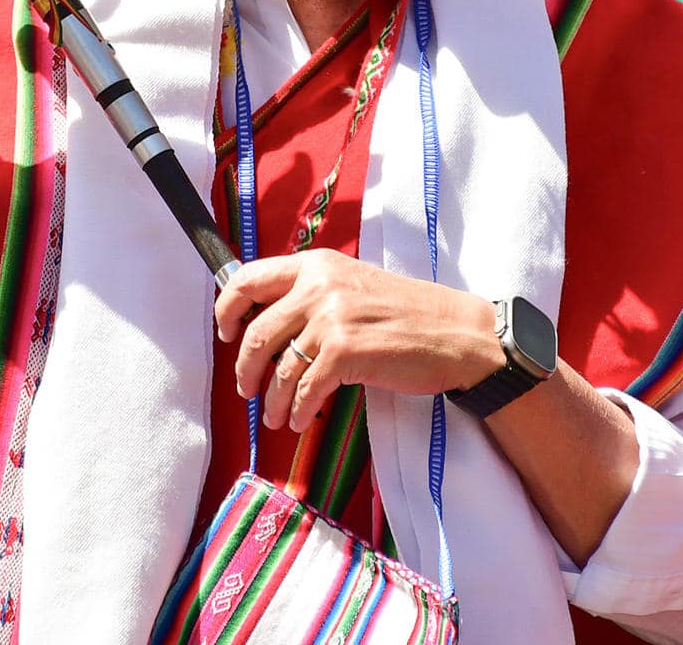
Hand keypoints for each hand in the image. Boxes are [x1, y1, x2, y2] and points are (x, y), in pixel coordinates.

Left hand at [213, 250, 502, 432]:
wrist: (455, 333)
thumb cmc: (409, 313)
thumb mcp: (353, 284)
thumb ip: (313, 292)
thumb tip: (268, 320)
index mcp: (317, 264)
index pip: (249, 278)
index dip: (227, 308)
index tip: (226, 333)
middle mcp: (318, 286)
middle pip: (256, 332)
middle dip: (245, 368)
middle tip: (247, 387)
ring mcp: (331, 319)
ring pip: (278, 368)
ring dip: (272, 400)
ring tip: (275, 416)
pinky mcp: (344, 353)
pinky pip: (304, 390)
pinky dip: (297, 411)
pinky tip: (300, 419)